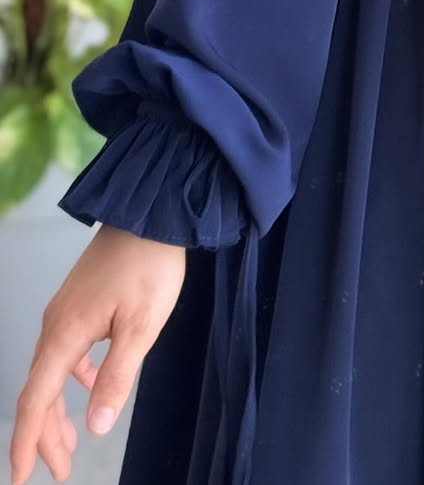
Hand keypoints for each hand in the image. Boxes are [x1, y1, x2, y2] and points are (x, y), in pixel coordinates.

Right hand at [8, 225, 185, 484]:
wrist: (151, 214)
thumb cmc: (151, 265)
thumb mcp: (142, 326)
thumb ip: (117, 377)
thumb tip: (95, 427)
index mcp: (65, 334)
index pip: (35, 401)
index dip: (27, 442)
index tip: (23, 477)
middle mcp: (56, 324)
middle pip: (40, 391)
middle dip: (45, 434)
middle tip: (60, 470)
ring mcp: (65, 311)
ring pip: (51, 372)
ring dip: (57, 409)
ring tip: (70, 441)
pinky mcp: (78, 301)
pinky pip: (65, 350)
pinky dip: (71, 378)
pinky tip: (90, 384)